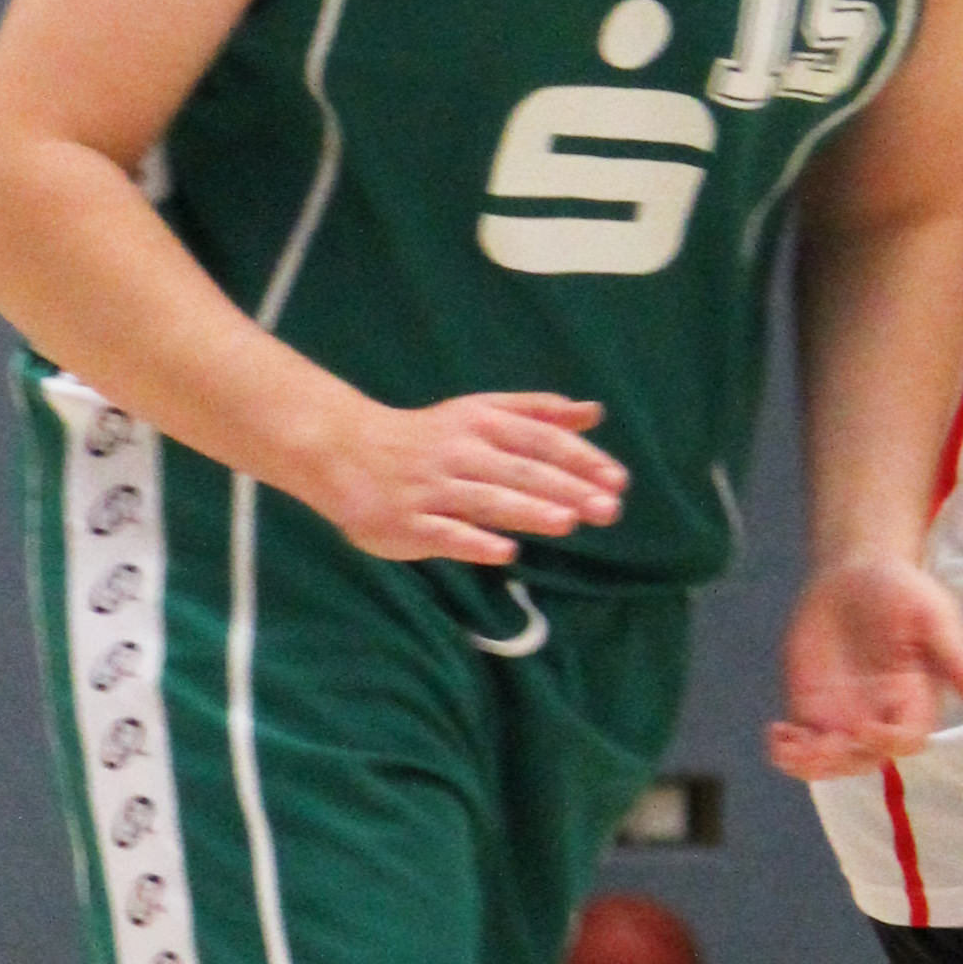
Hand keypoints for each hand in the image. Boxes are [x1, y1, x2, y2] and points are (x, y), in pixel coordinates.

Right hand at [301, 389, 624, 566]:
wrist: (345, 451)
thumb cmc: (428, 436)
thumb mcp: (481, 412)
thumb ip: (537, 413)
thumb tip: (595, 412)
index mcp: (481, 423)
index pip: (539, 438)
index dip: (579, 458)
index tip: (617, 480)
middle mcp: (460, 452)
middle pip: (520, 470)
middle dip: (566, 489)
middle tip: (608, 509)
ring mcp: (433, 488)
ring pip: (486, 499)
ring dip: (528, 509)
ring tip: (568, 522)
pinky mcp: (408, 522)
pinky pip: (445, 533)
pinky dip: (474, 542)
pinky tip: (506, 551)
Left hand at [768, 554, 962, 780]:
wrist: (853, 573)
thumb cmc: (901, 591)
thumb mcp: (934, 616)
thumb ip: (956, 657)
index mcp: (915, 701)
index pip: (907, 740)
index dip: (888, 743)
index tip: (865, 727)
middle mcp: (881, 717)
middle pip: (864, 760)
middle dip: (841, 759)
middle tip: (818, 744)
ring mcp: (844, 717)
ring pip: (829, 760)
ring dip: (809, 763)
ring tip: (788, 745)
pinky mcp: (813, 709)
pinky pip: (801, 743)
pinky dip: (786, 750)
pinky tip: (776, 733)